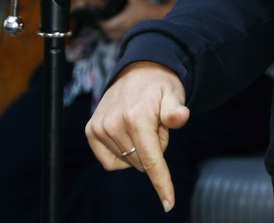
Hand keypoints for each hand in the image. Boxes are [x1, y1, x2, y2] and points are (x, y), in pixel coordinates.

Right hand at [86, 62, 190, 212]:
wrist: (139, 69)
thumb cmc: (160, 86)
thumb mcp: (174, 95)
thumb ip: (176, 111)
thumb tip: (182, 116)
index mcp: (138, 117)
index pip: (151, 160)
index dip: (161, 183)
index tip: (168, 204)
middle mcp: (115, 124)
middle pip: (142, 162)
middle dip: (155, 150)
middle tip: (157, 125)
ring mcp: (100, 128)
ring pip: (127, 162)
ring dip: (139, 148)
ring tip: (143, 124)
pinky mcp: (91, 130)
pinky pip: (109, 161)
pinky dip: (122, 155)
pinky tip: (128, 135)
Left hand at [97, 0, 169, 41]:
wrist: (156, 15)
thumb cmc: (144, 6)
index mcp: (123, 19)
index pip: (107, 25)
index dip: (101, 23)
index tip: (98, 19)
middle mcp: (124, 27)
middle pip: (108, 32)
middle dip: (103, 27)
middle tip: (101, 22)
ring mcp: (127, 31)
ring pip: (113, 36)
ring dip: (108, 32)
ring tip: (106, 26)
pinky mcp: (130, 33)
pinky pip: (118, 36)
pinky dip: (114, 34)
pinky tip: (114, 28)